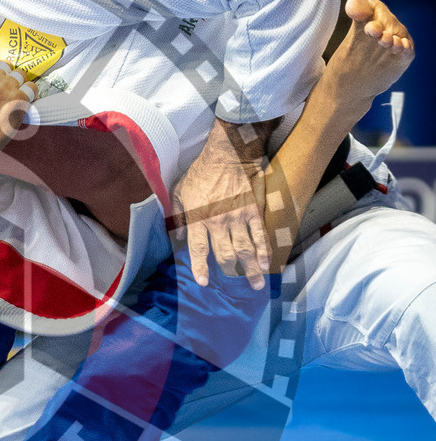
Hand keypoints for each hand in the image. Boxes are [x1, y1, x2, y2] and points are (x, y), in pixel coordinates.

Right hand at [0, 58, 35, 217]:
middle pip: (5, 65)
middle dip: (5, 74)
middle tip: (3, 89)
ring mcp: (7, 85)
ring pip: (20, 74)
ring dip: (18, 82)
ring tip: (13, 96)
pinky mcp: (20, 98)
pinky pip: (32, 87)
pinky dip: (30, 91)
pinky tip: (25, 99)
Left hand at [171, 117, 269, 289]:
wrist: (226, 155)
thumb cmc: (199, 174)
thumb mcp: (178, 193)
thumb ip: (176, 217)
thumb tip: (176, 239)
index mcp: (198, 218)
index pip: (199, 248)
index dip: (201, 267)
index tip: (204, 282)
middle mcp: (218, 221)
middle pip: (225, 254)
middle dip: (230, 272)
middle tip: (235, 285)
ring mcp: (238, 217)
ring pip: (245, 249)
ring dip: (251, 269)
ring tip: (256, 284)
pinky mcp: (253, 210)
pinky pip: (260, 234)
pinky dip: (263, 250)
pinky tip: (266, 264)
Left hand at [326, 0, 413, 117]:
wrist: (349, 89)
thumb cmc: (347, 61)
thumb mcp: (351, 37)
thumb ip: (357, 16)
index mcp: (370, 20)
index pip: (374, 7)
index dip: (369, 11)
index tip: (363, 21)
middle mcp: (385, 29)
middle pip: (388, 21)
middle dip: (382, 25)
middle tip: (373, 32)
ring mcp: (395, 43)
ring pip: (398, 35)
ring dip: (392, 37)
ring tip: (384, 40)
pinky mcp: (402, 57)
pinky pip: (407, 50)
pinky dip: (403, 48)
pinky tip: (398, 47)